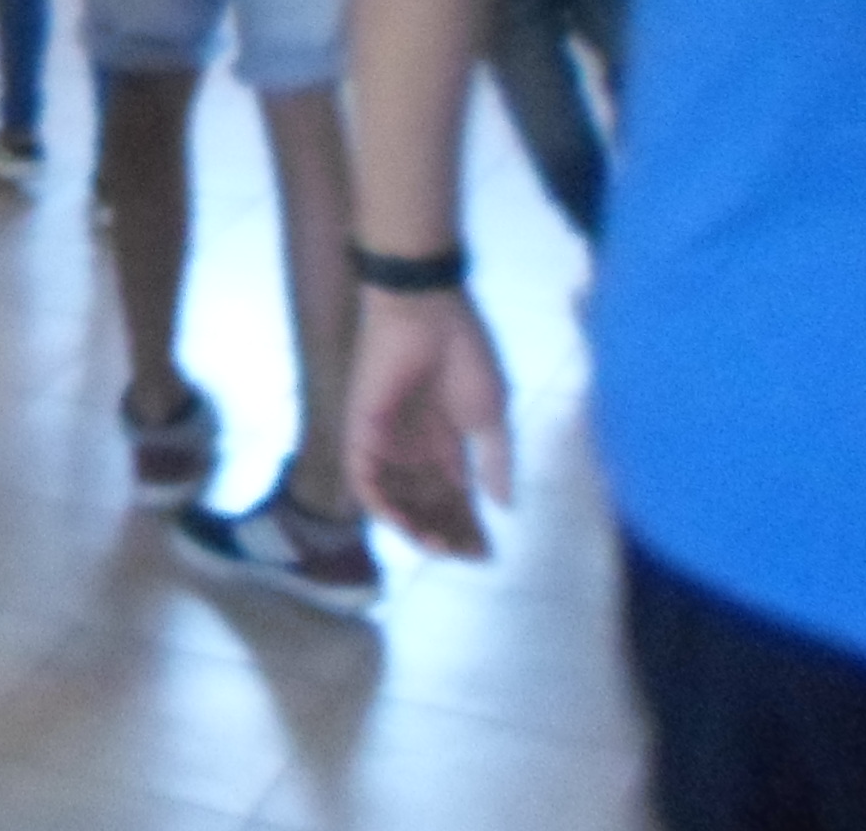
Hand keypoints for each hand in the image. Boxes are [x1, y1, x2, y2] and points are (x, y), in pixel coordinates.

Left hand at [345, 287, 513, 559]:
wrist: (426, 311)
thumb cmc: (463, 353)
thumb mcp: (490, 414)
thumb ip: (494, 461)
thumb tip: (505, 505)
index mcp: (446, 443)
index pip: (454, 498)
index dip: (469, 526)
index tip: (488, 552)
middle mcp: (414, 448)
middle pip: (426, 506)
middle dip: (446, 533)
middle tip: (465, 554)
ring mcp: (386, 442)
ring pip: (397, 501)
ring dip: (415, 528)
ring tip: (440, 546)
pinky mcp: (360, 432)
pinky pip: (365, 481)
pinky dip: (383, 508)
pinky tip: (409, 526)